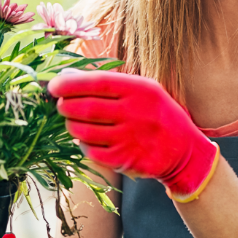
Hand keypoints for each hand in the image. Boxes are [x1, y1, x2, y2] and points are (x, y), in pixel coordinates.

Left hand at [47, 69, 219, 200]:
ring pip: (83, 131)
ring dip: (71, 125)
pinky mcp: (124, 160)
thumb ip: (109, 83)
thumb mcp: (143, 90)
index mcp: (140, 90)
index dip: (70, 84)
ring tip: (72, 120)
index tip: (53, 86)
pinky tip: (87, 139)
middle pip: (86, 108)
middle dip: (65, 106)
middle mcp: (135, 114)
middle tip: (60, 104)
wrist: (184, 151)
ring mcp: (129, 139)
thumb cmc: (156, 114)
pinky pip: (90, 151)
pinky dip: (82, 144)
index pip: (97, 83)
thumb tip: (69, 77)